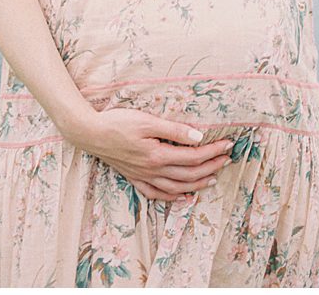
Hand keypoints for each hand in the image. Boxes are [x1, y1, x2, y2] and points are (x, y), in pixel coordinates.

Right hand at [68, 106, 233, 201]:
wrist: (90, 133)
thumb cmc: (118, 123)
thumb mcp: (147, 121)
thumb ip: (174, 130)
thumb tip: (198, 137)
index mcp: (158, 155)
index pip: (193, 156)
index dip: (213, 151)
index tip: (228, 145)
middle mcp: (153, 170)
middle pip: (189, 174)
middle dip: (211, 167)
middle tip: (227, 159)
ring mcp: (143, 177)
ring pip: (177, 187)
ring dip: (197, 184)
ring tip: (213, 179)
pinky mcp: (135, 178)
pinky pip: (158, 194)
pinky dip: (173, 197)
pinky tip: (183, 196)